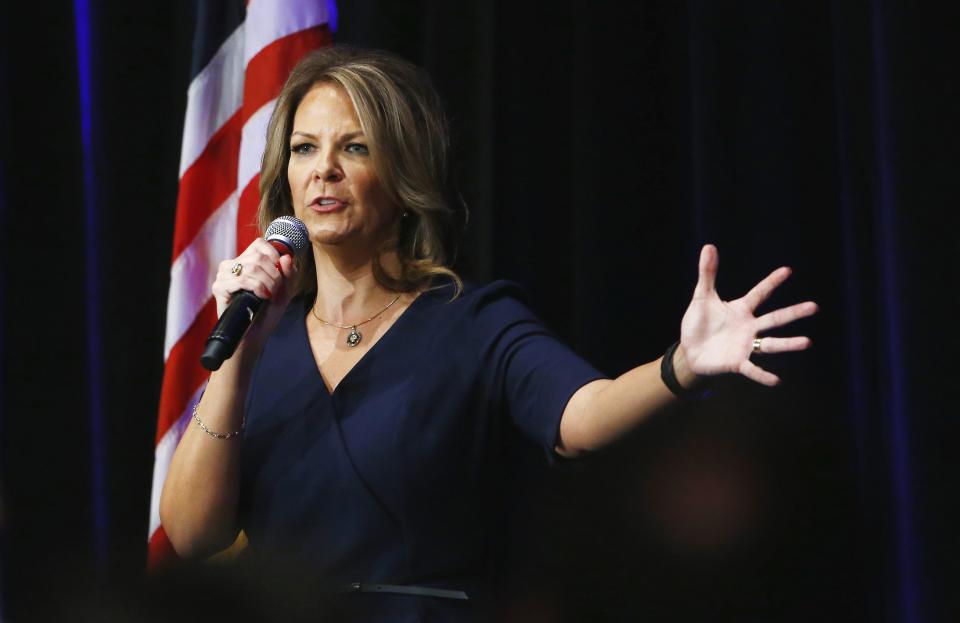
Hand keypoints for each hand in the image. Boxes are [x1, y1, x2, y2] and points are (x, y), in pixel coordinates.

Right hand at [212, 238, 298, 349]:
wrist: (255, 335)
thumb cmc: (268, 312)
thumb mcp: (285, 290)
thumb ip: (289, 273)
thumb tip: (286, 256)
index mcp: (246, 261)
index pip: (260, 244)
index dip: (274, 256)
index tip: (281, 273)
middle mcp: (233, 265)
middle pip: (259, 257)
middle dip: (274, 275)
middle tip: (276, 290)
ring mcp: (224, 275)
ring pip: (251, 267)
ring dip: (268, 283)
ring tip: (270, 295)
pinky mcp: (219, 287)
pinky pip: (241, 279)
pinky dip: (256, 287)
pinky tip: (261, 296)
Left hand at [678, 244, 817, 385]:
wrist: (690, 351)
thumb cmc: (698, 324)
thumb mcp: (701, 297)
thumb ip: (707, 274)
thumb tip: (708, 246)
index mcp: (741, 309)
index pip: (759, 293)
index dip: (771, 282)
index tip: (787, 270)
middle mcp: (749, 327)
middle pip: (774, 319)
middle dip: (793, 313)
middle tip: (814, 307)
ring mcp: (745, 345)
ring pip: (771, 344)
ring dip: (788, 343)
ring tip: (807, 342)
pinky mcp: (737, 363)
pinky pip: (752, 369)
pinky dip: (762, 375)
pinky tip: (776, 381)